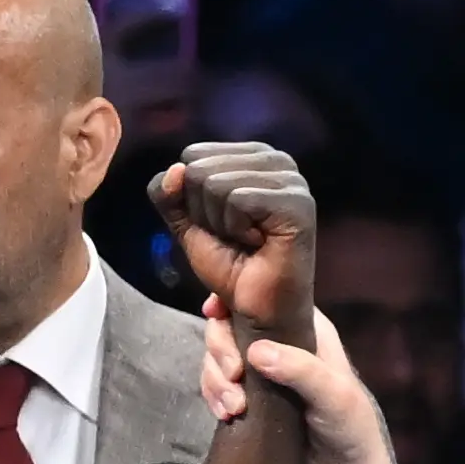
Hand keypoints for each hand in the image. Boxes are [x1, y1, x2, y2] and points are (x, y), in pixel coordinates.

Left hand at [153, 142, 315, 351]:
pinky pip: (237, 200)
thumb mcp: (187, 223)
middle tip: (235, 237)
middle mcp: (278, 160)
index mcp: (255, 156)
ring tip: (247, 240)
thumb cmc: (229, 264)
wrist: (256, 308)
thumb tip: (175, 170)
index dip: (192, 199)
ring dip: (220, 224)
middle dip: (203, 212)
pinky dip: (236, 229)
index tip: (221, 224)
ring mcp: (291, 179)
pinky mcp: (296, 202)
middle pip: (199, 168)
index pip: (192, 156)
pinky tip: (259, 243)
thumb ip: (168, 193)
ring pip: (214, 183)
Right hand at [203, 302, 392, 463]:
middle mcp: (279, 346)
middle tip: (232, 377)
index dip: (232, 302)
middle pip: (229, 328)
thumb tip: (256, 351)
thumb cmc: (350, 428)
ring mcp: (259, 374)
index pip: (262, 301)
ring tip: (233, 408)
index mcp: (305, 330)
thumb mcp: (335, 396)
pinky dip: (214, 399)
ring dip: (215, 381)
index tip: (215, 315)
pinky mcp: (247, 401)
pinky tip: (225, 415)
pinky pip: (217, 388)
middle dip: (220, 351)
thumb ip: (301, 370)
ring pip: (218, 360)